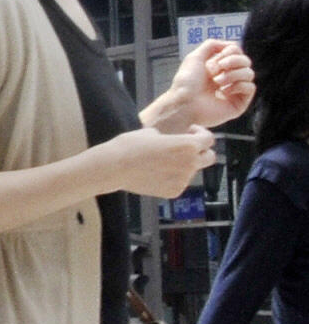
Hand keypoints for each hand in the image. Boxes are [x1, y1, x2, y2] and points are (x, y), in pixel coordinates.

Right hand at [100, 125, 218, 198]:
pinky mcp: (174, 191)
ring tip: (161, 163)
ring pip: (192, 171)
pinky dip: (172, 178)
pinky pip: (180, 182)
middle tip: (186, 150)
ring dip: (183, 166)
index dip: (201, 134)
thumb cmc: (129, 146)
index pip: (209, 139)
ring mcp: (183, 179)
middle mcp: (191, 163)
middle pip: (209, 157)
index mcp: (188, 145)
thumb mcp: (151, 132)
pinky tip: (155, 174)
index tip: (191, 133)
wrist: (113, 167)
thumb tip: (170, 141)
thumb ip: (169, 137)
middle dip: (201, 152)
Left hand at [147, 39, 254, 134]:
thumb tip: (231, 45)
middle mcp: (228, 77)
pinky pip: (250, 87)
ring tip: (217, 82)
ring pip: (249, 73)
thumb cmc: (187, 82)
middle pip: (246, 61)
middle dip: (233, 61)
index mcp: (219, 67)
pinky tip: (224, 92)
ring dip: (232, 75)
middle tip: (217, 68)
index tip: (217, 58)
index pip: (237, 53)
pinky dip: (238, 86)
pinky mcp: (239, 103)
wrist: (184, 102)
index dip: (231, 52)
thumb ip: (212, 45)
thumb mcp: (195, 56)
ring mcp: (235, 90)